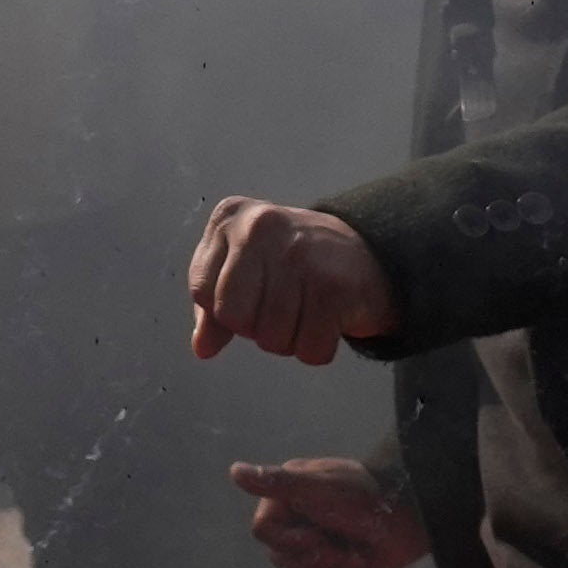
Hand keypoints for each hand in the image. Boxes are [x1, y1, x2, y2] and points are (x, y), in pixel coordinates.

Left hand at [184, 194, 398, 363]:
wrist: (365, 253)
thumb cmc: (291, 264)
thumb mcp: (242, 270)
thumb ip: (213, 307)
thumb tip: (202, 348)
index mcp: (230, 218)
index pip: (202, 291)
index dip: (226, 308)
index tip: (255, 289)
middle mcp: (261, 226)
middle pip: (234, 318)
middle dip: (255, 328)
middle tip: (282, 303)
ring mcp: (299, 254)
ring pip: (271, 339)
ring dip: (289, 340)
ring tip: (306, 308)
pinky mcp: (334, 285)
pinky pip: (309, 348)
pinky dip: (317, 348)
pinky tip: (327, 320)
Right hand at [228, 456, 428, 567]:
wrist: (410, 515)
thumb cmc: (361, 496)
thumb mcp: (315, 487)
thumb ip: (276, 481)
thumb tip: (234, 470)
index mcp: (287, 498)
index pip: (263, 533)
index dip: (289, 541)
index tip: (317, 533)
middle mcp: (298, 521)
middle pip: (282, 559)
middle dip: (315, 558)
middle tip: (342, 545)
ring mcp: (318, 545)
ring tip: (354, 556)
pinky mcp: (338, 565)